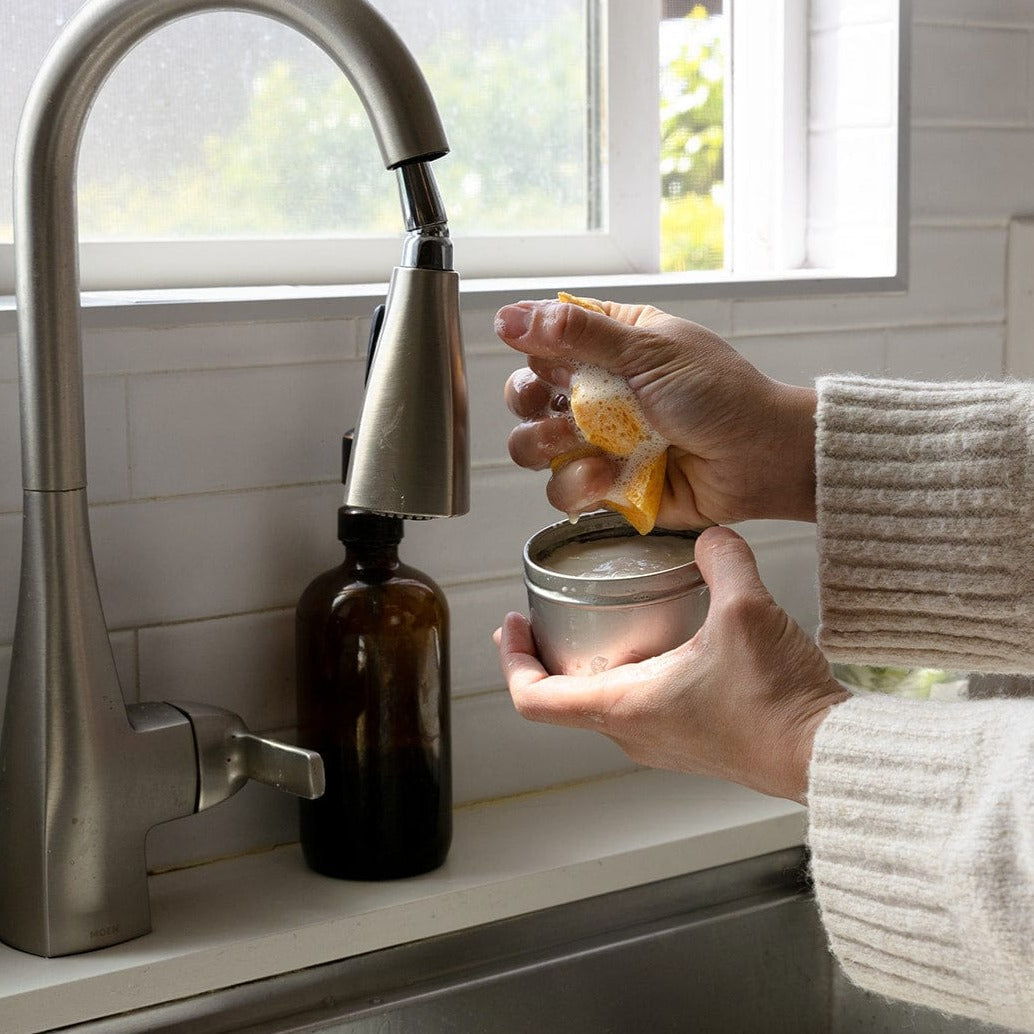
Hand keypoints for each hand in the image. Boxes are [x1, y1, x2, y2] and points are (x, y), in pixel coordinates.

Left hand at [494, 527, 847, 802]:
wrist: (825, 752)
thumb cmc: (777, 700)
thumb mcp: (745, 609)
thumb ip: (721, 558)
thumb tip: (711, 534)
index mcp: (624, 707)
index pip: (533, 698)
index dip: (511, 659)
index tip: (512, 623)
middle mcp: (633, 734)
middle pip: (562, 699)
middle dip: (548, 655)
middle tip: (546, 614)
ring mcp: (661, 743)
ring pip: (601, 704)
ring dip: (590, 666)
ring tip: (600, 622)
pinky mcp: (690, 741)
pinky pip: (638, 709)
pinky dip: (629, 675)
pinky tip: (660, 642)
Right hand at [496, 298, 816, 527]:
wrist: (758, 459)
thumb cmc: (720, 395)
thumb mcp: (648, 350)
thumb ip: (576, 334)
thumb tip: (511, 317)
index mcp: (610, 345)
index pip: (544, 337)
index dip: (529, 344)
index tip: (533, 351)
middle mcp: (597, 392)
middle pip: (527, 394)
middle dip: (528, 400)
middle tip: (555, 402)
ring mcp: (598, 441)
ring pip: (532, 446)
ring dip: (548, 444)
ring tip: (587, 444)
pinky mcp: (605, 485)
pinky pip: (562, 488)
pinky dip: (579, 485)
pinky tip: (608, 476)